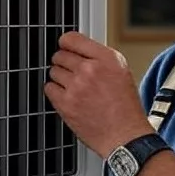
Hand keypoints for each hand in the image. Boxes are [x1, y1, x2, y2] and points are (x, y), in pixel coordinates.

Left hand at [45, 31, 153, 158]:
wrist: (125, 136)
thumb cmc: (125, 108)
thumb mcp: (121, 72)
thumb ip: (99, 57)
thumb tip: (77, 49)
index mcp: (107, 59)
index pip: (72, 38)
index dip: (66, 43)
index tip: (65, 47)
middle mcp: (90, 70)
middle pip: (60, 55)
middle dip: (64, 63)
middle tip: (73, 73)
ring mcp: (76, 87)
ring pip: (53, 71)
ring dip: (60, 78)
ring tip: (74, 88)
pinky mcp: (65, 103)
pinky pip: (49, 88)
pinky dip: (55, 92)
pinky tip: (68, 97)